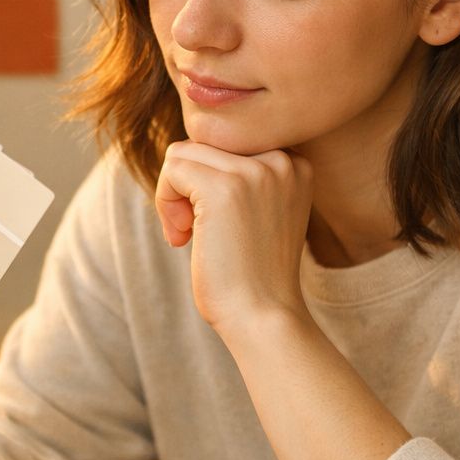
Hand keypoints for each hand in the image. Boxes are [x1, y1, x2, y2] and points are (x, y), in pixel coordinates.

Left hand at [154, 140, 314, 333]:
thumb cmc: (252, 275)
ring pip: (183, 153)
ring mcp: (255, 171)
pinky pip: (172, 168)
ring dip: (172, 194)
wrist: (263, 317)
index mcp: (295, 164)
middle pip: (203, 144)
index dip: (206, 180)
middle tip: (192, 232)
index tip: (210, 223)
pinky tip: (181, 237)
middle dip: (186, 187)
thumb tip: (183, 149)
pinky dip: (164, 201)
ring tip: (186, 235)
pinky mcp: (224, 188)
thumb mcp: (258, 211)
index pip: (228, 142)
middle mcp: (282, 160)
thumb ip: (238, 176)